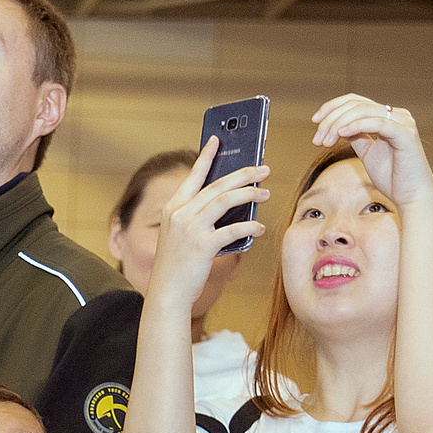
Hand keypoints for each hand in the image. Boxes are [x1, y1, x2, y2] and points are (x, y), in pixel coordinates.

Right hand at [148, 136, 268, 312]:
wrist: (167, 293)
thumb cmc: (179, 265)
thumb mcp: (182, 235)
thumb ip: (201, 217)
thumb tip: (234, 204)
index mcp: (173, 208)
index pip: (193, 175)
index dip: (206, 156)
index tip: (217, 139)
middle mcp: (180, 214)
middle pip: (217, 185)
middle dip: (243, 174)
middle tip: (262, 169)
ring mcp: (190, 229)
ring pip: (225, 201)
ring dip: (249, 194)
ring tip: (265, 192)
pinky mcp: (202, 246)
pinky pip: (232, 230)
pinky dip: (249, 226)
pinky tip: (260, 226)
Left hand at [309, 94, 432, 206]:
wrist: (412, 197)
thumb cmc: (392, 178)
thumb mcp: (367, 153)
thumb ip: (356, 136)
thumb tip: (337, 126)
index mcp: (388, 117)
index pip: (356, 101)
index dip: (332, 107)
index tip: (315, 121)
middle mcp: (397, 115)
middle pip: (356, 104)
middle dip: (331, 118)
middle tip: (317, 138)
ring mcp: (403, 122)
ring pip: (363, 110)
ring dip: (338, 124)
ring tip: (325, 141)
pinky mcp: (406, 134)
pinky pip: (376, 122)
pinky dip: (355, 125)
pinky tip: (340, 134)